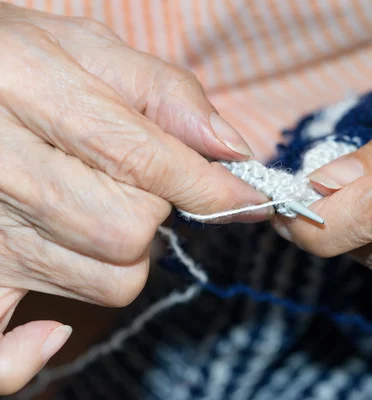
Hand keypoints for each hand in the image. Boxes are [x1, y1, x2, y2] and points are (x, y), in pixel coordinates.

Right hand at [0, 3, 267, 392]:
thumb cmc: (21, 62)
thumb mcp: (90, 49)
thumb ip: (166, 93)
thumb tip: (231, 148)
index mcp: (33, 93)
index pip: (145, 160)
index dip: (211, 189)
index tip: (252, 200)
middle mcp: (3, 169)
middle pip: (128, 233)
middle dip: (156, 211)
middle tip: (135, 182)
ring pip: (106, 279)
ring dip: (124, 254)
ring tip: (94, 210)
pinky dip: (28, 354)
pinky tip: (49, 329)